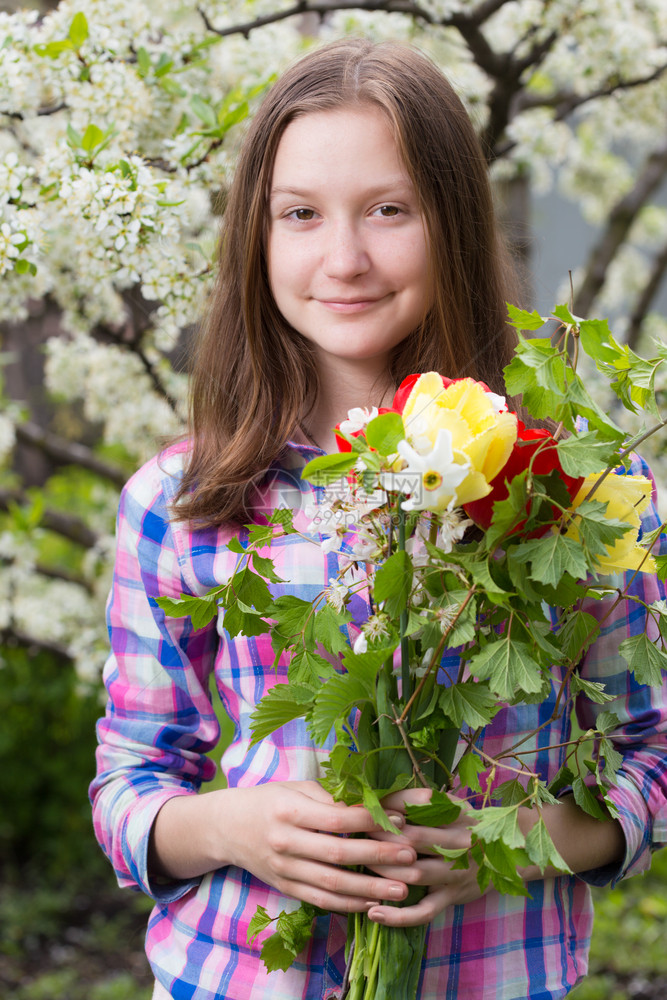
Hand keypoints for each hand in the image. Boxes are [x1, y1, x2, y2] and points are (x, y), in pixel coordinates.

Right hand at [150, 780, 417, 913]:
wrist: (226, 827)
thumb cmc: (269, 800)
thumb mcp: (296, 787)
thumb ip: (330, 797)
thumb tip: (373, 803)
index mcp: (289, 809)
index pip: (336, 818)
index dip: (370, 820)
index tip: (399, 820)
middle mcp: (285, 841)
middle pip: (338, 854)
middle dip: (378, 857)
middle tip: (411, 858)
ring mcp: (284, 869)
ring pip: (332, 884)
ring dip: (370, 889)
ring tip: (402, 890)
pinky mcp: (285, 888)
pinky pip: (320, 900)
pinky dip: (348, 904)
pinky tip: (372, 904)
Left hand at [365, 788, 484, 926]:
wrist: (508, 855)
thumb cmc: (465, 826)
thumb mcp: (449, 805)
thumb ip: (417, 800)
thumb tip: (373, 796)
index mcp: (457, 813)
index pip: (421, 803)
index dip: (390, 806)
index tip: (365, 808)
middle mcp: (460, 842)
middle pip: (413, 839)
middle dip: (381, 837)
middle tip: (356, 834)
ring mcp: (456, 872)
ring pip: (415, 874)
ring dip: (383, 870)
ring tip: (360, 865)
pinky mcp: (452, 897)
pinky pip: (424, 911)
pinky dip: (398, 916)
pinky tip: (374, 913)